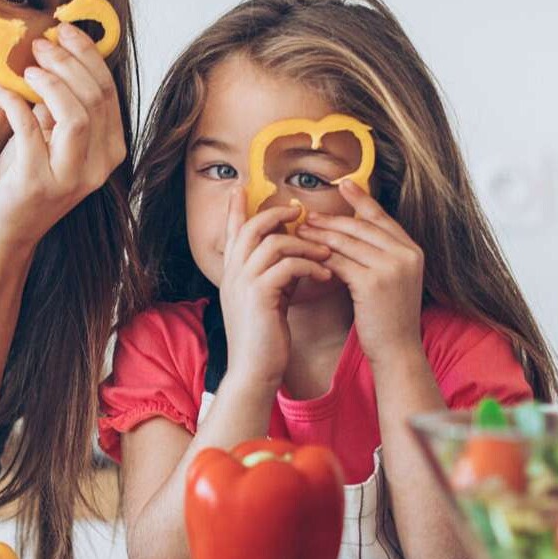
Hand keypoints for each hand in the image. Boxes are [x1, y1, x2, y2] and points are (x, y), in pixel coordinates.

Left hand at [0, 23, 126, 256]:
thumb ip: (64, 106)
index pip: (108, 91)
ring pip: (76, 115)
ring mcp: (69, 178)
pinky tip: (1, 92)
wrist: (6, 230)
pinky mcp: (36, 184)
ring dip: (51, 82)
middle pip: (95, 98)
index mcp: (110, 150)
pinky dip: (14, 104)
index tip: (65, 30)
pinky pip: (29, 130)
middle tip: (41, 43)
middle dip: (67, 61)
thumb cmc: (28, 178)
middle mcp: (98, 167)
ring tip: (27, 67)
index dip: (88, 55)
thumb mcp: (54, 138)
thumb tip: (56, 55)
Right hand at [219, 189, 332, 388]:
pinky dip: (310, 265)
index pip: (231, 232)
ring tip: (326, 253)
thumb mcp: (267, 301)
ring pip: (273, 243)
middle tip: (298, 211)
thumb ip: (274, 276)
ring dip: (304, 244)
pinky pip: (287, 265)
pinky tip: (326, 274)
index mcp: (232, 275)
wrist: (255, 371)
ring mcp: (243, 284)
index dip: (235, 208)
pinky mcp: (259, 295)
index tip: (242, 187)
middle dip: (276, 215)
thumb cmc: (265, 340)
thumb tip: (294, 256)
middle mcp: (232, 275)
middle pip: (251, 228)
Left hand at [298, 181, 424, 368]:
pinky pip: (338, 262)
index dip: (361, 200)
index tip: (343, 183)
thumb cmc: (387, 318)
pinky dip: (319, 257)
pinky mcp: (373, 283)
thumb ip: (379, 255)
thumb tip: (351, 234)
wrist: (397, 350)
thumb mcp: (391, 280)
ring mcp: (392, 267)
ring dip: (320, 235)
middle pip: (361, 226)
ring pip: (347, 242)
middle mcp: (406, 254)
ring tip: (299, 230)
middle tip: (306, 214)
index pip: (381, 217)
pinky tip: (304, 255)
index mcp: (412, 250)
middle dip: (331, 219)